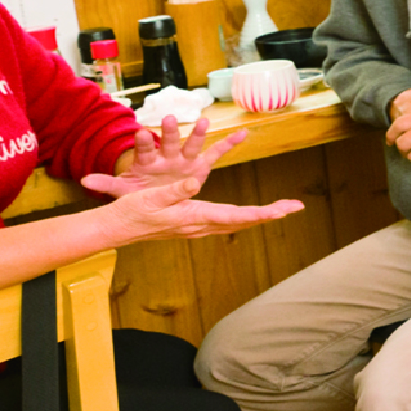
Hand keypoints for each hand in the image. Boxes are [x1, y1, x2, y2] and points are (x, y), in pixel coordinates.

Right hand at [78, 173, 302, 242]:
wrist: (116, 229)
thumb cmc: (132, 212)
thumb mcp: (151, 197)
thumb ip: (175, 190)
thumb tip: (195, 181)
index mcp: (194, 218)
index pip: (236, 216)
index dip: (262, 213)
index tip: (284, 210)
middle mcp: (200, 225)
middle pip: (242, 221)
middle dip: (269, 214)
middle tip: (294, 207)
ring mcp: (196, 226)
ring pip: (235, 222)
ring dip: (259, 216)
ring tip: (281, 209)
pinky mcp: (192, 223)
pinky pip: (224, 221)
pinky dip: (243, 217)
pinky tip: (250, 215)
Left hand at [106, 116, 247, 195]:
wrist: (154, 190)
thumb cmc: (139, 188)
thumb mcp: (123, 188)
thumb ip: (107, 183)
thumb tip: (84, 180)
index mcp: (148, 161)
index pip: (144, 149)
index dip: (142, 141)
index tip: (140, 130)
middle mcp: (168, 156)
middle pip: (169, 142)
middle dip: (171, 131)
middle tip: (170, 119)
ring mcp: (184, 158)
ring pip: (192, 143)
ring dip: (198, 133)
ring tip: (205, 121)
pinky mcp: (199, 165)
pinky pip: (216, 153)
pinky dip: (229, 144)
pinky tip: (244, 134)